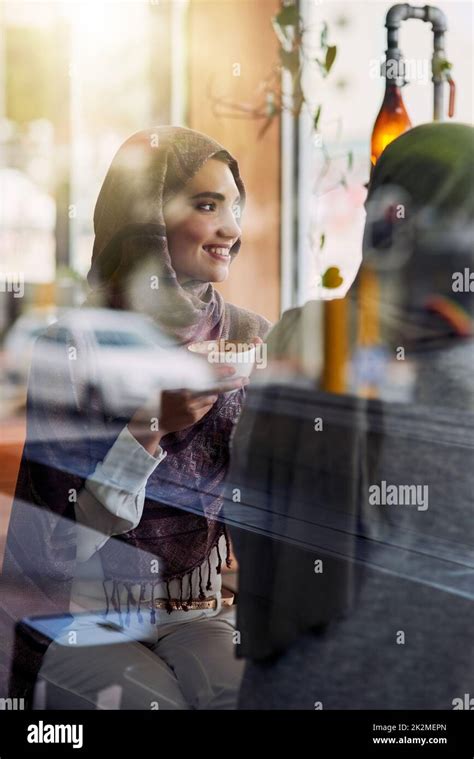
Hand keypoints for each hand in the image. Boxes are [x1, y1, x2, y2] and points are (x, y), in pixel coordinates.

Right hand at [127, 365, 246, 452]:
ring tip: (195, 394)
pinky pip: (206, 407)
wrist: (151, 419)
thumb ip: (184, 362)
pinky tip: (192, 404)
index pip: (204, 374)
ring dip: (210, 393)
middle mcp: (187, 395)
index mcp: (181, 382)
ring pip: (211, 397)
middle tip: (244, 380)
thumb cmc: (160, 392)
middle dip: (231, 383)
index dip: (219, 370)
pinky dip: (204, 403)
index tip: (232, 368)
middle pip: (215, 387)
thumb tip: (202, 348)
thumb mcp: (167, 375)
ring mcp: (191, 407)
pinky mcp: (193, 417)